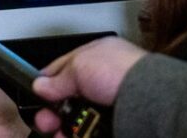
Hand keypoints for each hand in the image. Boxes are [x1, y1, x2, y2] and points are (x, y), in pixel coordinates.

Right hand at [31, 36, 145, 135]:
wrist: (149, 101)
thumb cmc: (122, 73)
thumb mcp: (79, 66)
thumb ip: (57, 77)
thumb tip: (40, 86)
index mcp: (97, 57)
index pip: (64, 69)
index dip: (47, 84)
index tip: (37, 98)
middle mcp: (104, 81)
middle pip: (69, 99)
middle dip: (53, 113)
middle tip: (46, 123)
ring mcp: (110, 105)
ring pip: (78, 119)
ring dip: (64, 129)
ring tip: (59, 135)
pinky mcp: (116, 125)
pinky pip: (91, 132)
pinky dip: (79, 135)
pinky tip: (72, 137)